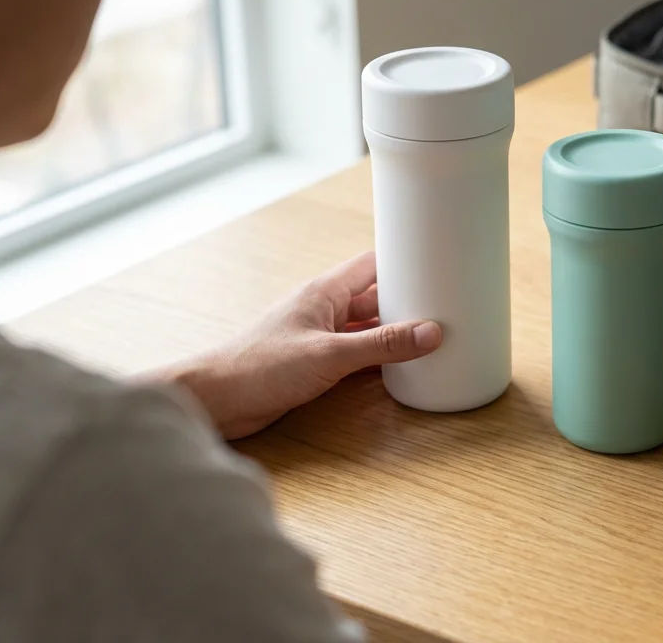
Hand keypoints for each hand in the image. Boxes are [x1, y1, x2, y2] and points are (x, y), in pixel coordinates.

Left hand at [140, 252, 441, 438]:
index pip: (374, 265)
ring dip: (392, 334)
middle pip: (376, 299)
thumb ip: (381, 345)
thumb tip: (430, 332)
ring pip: (367, 329)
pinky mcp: (315, 365)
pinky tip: (399, 368)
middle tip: (446, 309)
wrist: (216, 400)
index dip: (405, 262)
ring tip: (431, 338)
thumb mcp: (330, 355)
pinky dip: (378, 359)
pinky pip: (357, 355)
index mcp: (325, 292)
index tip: (437, 267)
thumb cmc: (259, 367)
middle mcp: (324, 310)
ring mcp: (319, 337)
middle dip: (407, 304)